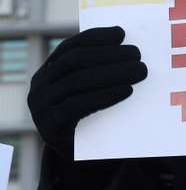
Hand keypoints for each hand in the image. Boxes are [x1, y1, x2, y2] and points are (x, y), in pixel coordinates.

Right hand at [27, 26, 146, 159]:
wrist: (78, 156)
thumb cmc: (92, 114)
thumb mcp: (93, 88)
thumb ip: (102, 68)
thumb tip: (131, 45)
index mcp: (49, 71)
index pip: (70, 46)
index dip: (96, 37)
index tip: (122, 33)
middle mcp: (40, 86)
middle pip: (75, 61)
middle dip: (109, 55)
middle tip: (138, 55)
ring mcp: (41, 106)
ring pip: (77, 81)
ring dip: (113, 73)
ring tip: (140, 71)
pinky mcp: (49, 126)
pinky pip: (77, 106)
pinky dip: (105, 95)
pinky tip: (127, 91)